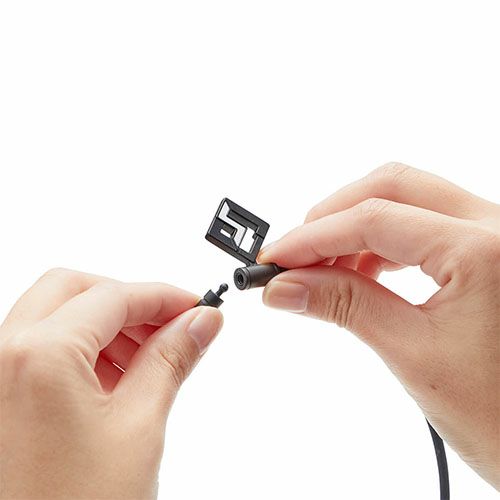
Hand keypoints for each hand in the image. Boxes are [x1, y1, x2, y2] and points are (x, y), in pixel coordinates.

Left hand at [0, 269, 222, 498]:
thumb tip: (201, 323)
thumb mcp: (140, 427)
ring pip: (56, 316)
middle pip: (76, 289)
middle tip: (171, 328)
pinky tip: (115, 380)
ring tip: (148, 360)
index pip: (115, 296)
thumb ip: (173, 359)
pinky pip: (41, 348)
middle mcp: (2, 356)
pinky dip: (83, 350)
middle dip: (128, 302)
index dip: (164, 297)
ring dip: (107, 326)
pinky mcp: (2, 397)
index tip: (197, 308)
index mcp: (37, 356)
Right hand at [258, 163, 499, 488]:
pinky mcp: (485, 249)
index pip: (373, 219)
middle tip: (294, 258)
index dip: (311, 238)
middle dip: (332, 218)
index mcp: (483, 250)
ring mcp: (492, 234)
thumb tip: (287, 286)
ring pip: (406, 200)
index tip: (274, 260)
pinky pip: (423, 223)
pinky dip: (381, 240)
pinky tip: (361, 270)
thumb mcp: (413, 355)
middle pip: (390, 188)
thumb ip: (345, 307)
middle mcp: (494, 226)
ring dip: (354, 227)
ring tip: (322, 270)